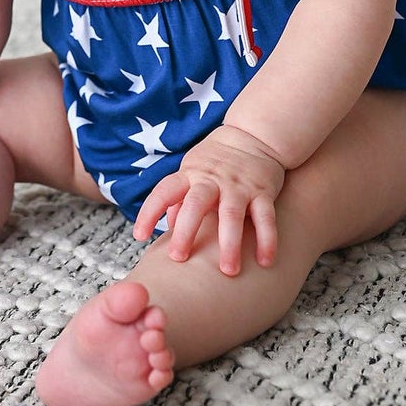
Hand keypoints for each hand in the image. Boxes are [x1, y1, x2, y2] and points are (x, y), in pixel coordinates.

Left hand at [132, 124, 286, 275]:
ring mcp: (239, 186)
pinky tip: (265, 262)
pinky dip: (267, 240)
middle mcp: (213, 180)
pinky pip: (265, 218)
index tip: (139, 236)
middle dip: (186, 232)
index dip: (150, 211)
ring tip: (228, 271)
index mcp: (191, 174)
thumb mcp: (191, 170)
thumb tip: (168, 227)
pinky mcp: (263, 192)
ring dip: (230, 243)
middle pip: (195, 204)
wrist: (254, 134)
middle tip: (179, 258)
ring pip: (231, 214)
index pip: (165, 191)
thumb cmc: (216, 159)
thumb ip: (179, 198)